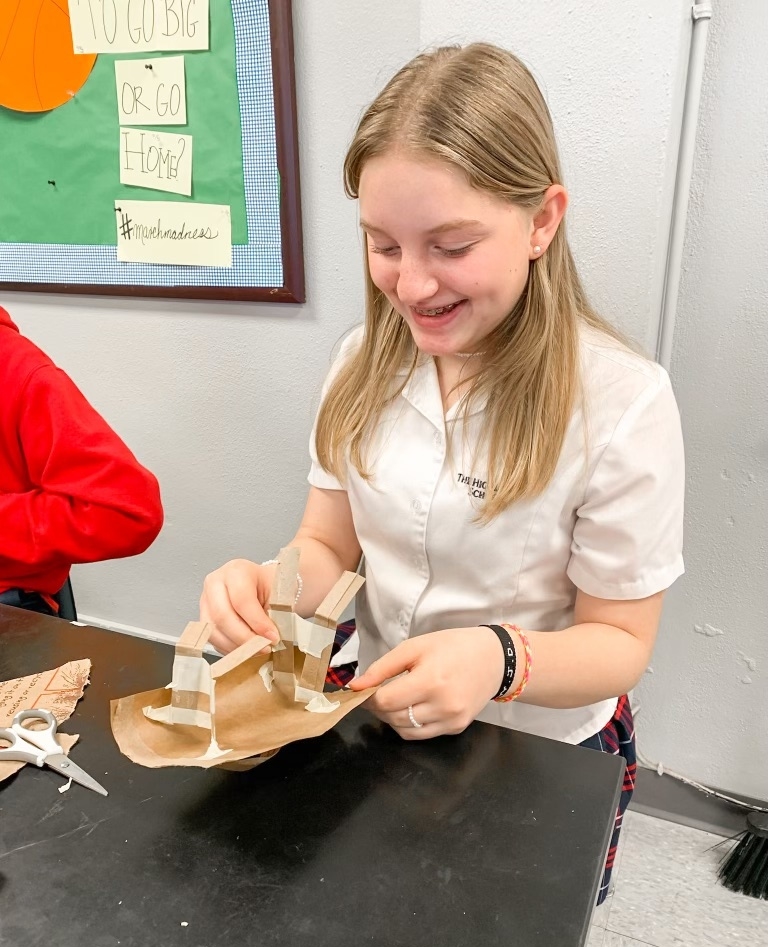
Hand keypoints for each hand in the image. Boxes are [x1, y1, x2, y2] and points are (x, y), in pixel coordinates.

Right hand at [199, 559, 277, 653]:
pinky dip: (229, 648)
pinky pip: (212, 638)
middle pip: (222, 616)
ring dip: (236, 646)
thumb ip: (275, 613)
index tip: (272, 636)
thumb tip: (270, 638)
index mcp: (236, 571)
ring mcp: (205, 600)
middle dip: (245, 638)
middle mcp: (215, 582)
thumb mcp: (278, 592)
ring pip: (213, 630)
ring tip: (257, 650)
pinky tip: (245, 649)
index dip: (257, 622)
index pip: (241, 600)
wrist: (261, 583)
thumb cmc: (270, 586)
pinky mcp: (203, 617)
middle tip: (264, 647)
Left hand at [351, 626, 503, 739]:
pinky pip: (422, 734)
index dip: (368, 698)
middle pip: (394, 718)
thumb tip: (356, 686)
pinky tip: (412, 706)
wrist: (494, 658)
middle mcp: (443, 706)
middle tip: (375, 692)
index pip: (387, 701)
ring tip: (394, 699)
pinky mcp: (457, 728)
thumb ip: (383, 667)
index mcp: (431, 681)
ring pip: (405, 731)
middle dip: (378, 707)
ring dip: (391, 718)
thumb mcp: (415, 647)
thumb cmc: (453, 647)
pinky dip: (409, 724)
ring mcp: (452, 721)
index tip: (362, 690)